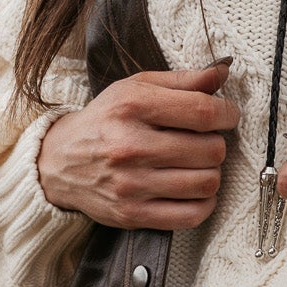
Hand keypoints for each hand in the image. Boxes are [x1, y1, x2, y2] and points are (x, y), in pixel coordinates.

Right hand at [36, 61, 238, 229]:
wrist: (58, 162)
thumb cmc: (105, 120)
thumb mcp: (136, 88)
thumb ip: (183, 80)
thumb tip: (223, 70)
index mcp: (133, 107)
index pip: (203, 112)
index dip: (228, 114)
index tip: (228, 115)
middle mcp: (131, 146)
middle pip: (210, 150)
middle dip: (216, 144)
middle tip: (204, 141)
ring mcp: (131, 184)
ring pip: (206, 183)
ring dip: (211, 173)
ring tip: (197, 164)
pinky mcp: (132, 214)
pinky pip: (191, 215)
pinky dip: (203, 203)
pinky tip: (193, 190)